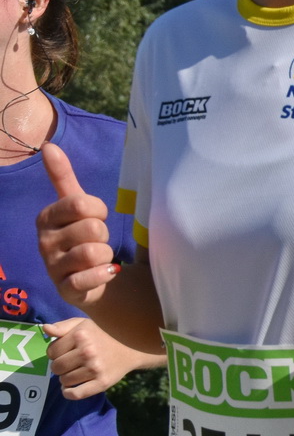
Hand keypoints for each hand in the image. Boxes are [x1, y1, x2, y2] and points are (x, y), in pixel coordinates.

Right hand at [35, 143, 120, 307]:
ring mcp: (52, 267)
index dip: (100, 210)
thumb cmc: (88, 236)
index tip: (97, 217)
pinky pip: (88, 278)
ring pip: (92, 252)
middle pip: (92, 228)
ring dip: (107, 255)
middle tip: (98, 241)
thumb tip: (47, 145)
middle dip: (105, 234)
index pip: (82, 203)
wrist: (98, 277)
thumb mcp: (80, 206)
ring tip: (101, 258)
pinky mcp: (65, 290)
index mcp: (47, 217)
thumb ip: (64, 177)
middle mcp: (44, 242)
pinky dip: (103, 275)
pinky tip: (106, 273)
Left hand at [43, 318, 158, 398]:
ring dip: (65, 378)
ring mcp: (95, 368)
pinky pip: (76, 394)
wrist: (134, 347)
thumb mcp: (83, 324)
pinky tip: (70, 388)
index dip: (55, 352)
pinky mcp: (102, 382)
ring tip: (75, 372)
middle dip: (59, 366)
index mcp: (81, 335)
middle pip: (56, 367)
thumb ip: (63, 326)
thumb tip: (45, 329)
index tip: (66, 351)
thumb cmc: (104, 334)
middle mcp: (87, 351)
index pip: (51, 351)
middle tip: (70, 363)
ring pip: (64, 381)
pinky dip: (69, 393)